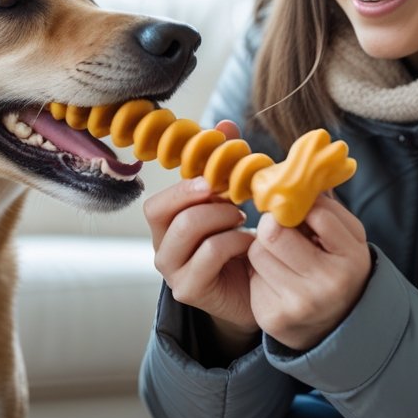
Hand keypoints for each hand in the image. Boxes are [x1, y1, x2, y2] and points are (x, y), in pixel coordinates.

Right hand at [144, 120, 258, 349]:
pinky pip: (209, 253)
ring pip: (186, 229)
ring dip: (221, 216)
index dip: (185, 185)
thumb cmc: (242, 245)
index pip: (157, 202)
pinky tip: (249, 243)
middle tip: (233, 198)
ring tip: (243, 218)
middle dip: (200, 197)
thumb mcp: (233, 202)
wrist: (260, 293)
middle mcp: (162, 249)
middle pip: (160, 212)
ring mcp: (173, 272)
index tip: (217, 178)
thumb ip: (225, 166)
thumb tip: (225, 125)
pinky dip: (233, 240)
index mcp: (166, 228)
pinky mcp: (189, 290)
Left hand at [247, 194, 370, 351]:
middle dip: (274, 225)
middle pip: (274, 233)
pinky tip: (278, 280)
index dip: (303, 207)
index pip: (315, 213)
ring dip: (265, 248)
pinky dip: (261, 272)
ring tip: (283, 257)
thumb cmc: (341, 267)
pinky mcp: (272, 317)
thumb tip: (293, 179)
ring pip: (257, 252)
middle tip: (282, 228)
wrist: (338, 324)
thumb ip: (327, 208)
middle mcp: (326, 285)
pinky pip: (252, 276)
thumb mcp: (349, 237)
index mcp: (351, 259)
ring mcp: (298, 305)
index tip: (303, 212)